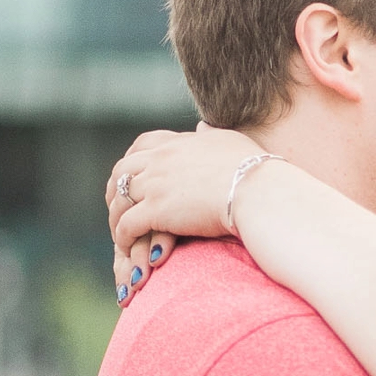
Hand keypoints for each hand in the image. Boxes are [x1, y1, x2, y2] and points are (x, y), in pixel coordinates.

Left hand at [106, 125, 258, 302]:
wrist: (259, 192)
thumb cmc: (257, 171)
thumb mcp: (231, 142)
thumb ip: (211, 136)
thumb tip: (202, 126)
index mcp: (180, 143)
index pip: (144, 144)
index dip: (132, 160)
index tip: (131, 175)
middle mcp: (162, 158)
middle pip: (123, 170)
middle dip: (115, 188)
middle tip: (117, 206)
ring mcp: (156, 183)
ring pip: (120, 199)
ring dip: (116, 216)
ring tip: (120, 232)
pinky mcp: (156, 210)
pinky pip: (126, 225)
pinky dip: (123, 237)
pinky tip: (127, 248)